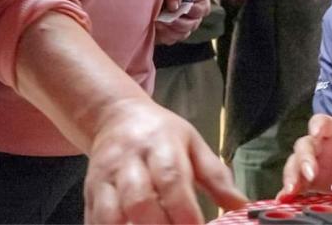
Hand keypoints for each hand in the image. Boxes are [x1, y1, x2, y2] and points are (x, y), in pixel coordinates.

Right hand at [84, 97, 246, 223]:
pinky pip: (93, 220)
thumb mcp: (193, 144)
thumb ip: (216, 177)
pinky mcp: (89, 193)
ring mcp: (104, 179)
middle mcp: (129, 161)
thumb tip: (241, 206)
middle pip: (139, 200)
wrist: (116, 116)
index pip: (172, 180)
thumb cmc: (161, 134)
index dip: (185, 212)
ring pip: (110, 214)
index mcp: (161, 145)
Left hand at [154, 0, 209, 44]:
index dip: (195, 11)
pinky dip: (163, 34)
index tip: (183, 9)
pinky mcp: (172, 35)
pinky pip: (171, 39)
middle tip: (165, 18)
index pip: (204, 9)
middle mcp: (193, 16)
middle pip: (192, 24)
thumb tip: (174, 7)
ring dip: (169, 29)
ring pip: (182, 34)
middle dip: (178, 22)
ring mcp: (183, 27)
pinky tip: (155, 26)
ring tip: (157, 21)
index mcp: (198, 0)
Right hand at [279, 114, 331, 198]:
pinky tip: (283, 200)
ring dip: (292, 176)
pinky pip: (293, 184)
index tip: (317, 133)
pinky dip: (286, 192)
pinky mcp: (307, 182)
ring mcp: (311, 163)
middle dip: (304, 157)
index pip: (321, 122)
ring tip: (292, 190)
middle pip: (305, 145)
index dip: (317, 126)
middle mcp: (320, 145)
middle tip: (310, 173)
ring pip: (294, 164)